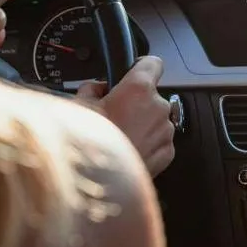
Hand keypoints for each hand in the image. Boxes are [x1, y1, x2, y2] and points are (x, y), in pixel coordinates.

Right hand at [77, 56, 174, 176]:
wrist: (97, 183)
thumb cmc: (88, 144)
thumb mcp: (79, 106)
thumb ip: (91, 88)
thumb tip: (96, 88)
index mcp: (139, 88)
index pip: (152, 62)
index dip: (141, 66)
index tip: (132, 71)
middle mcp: (158, 107)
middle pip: (151, 95)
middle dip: (135, 102)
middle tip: (113, 114)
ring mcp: (165, 131)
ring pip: (155, 119)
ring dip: (142, 123)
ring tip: (118, 136)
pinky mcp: (167, 153)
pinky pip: (158, 140)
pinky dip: (146, 142)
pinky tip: (126, 149)